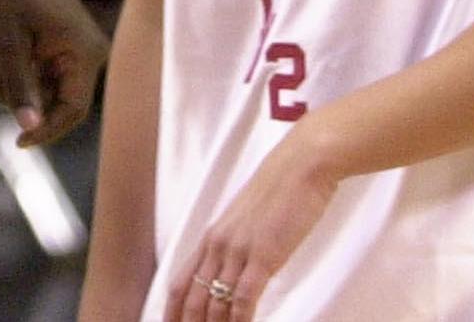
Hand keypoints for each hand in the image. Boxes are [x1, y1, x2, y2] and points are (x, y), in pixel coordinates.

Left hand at [0, 0, 105, 147]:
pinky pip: (39, 71)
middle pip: (55, 102)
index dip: (46, 131)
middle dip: (18, 96)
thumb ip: (19, 88)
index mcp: (84, 54)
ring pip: (42, 88)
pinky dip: (14, 68)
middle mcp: (88, 52)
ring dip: (11, 82)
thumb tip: (29, 128)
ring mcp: (74, 46)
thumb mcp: (6, 45)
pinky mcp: (60, 41)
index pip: (72, 111)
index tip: (17, 142)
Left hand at [163, 131, 338, 321]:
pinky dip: (241, 320)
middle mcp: (218, 245)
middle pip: (192, 297)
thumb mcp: (248, 220)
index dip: (173, 310)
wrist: (301, 167)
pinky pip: (244, 297)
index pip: (180, 282)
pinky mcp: (262, 255)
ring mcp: (238, 251)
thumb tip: (238, 268)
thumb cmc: (280, 191)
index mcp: (212, 237)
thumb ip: (238, 244)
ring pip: (215, 301)